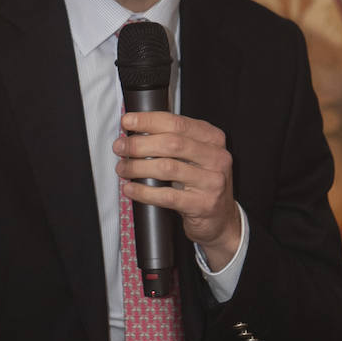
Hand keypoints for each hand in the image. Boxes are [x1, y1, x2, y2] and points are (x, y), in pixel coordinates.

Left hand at [114, 110, 239, 270]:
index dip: (148, 120)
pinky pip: (166, 196)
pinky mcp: (203, 204)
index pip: (177, 123)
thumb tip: (135, 131)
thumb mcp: (196, 156)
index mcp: (213, 139)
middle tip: (120, 147)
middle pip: (171, 143)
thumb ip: (173, 141)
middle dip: (139, 144)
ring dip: (137, 167)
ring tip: (122, 168)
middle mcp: (217, 157)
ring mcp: (212, 182)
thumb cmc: (202, 183)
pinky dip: (144, 192)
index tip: (127, 121)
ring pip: (166, 168)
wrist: (221, 219)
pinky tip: (130, 189)